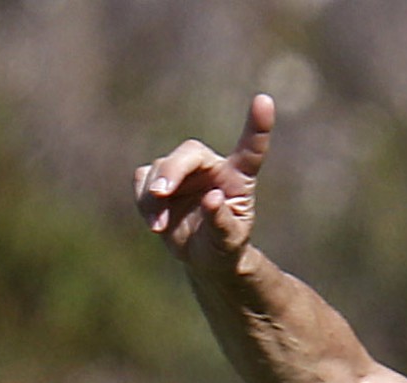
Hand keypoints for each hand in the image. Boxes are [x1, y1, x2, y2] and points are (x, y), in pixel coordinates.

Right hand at [134, 93, 274, 272]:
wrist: (202, 257)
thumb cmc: (223, 247)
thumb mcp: (228, 242)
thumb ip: (222, 221)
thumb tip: (213, 197)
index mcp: (238, 178)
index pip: (251, 150)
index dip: (257, 126)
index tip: (264, 101)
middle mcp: (211, 167)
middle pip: (189, 152)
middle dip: (172, 170)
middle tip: (161, 191)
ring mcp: (184, 171)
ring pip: (161, 167)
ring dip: (155, 196)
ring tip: (160, 227)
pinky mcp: (159, 179)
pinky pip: (142, 180)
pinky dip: (143, 201)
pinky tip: (155, 223)